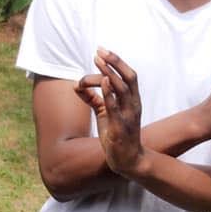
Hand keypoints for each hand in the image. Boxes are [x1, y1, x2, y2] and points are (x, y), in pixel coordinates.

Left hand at [75, 48, 143, 175]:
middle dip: (115, 62)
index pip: (129, 76)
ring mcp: (128, 115)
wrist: (127, 160)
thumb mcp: (104, 114)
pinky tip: (104, 82)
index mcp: (132, 100)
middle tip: (99, 51)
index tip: (101, 51)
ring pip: (122, 88)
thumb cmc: (116, 135)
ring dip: (109, 73)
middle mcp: (133, 105)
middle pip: (129, 77)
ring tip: (97, 62)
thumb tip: (76, 86)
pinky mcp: (120, 127)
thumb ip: (93, 99)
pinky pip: (116, 106)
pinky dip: (110, 93)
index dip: (117, 62)